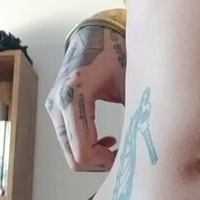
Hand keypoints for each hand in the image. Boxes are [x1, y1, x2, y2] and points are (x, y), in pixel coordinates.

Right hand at [46, 24, 125, 170]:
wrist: (97, 36)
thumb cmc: (115, 54)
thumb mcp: (129, 85)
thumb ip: (133, 115)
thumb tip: (145, 148)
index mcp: (74, 95)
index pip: (83, 150)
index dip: (106, 163)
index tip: (126, 157)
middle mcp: (58, 103)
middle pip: (74, 157)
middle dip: (100, 163)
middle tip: (123, 157)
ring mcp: (53, 106)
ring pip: (70, 152)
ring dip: (94, 156)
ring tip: (116, 146)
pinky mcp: (55, 109)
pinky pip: (68, 141)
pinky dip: (86, 148)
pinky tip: (106, 140)